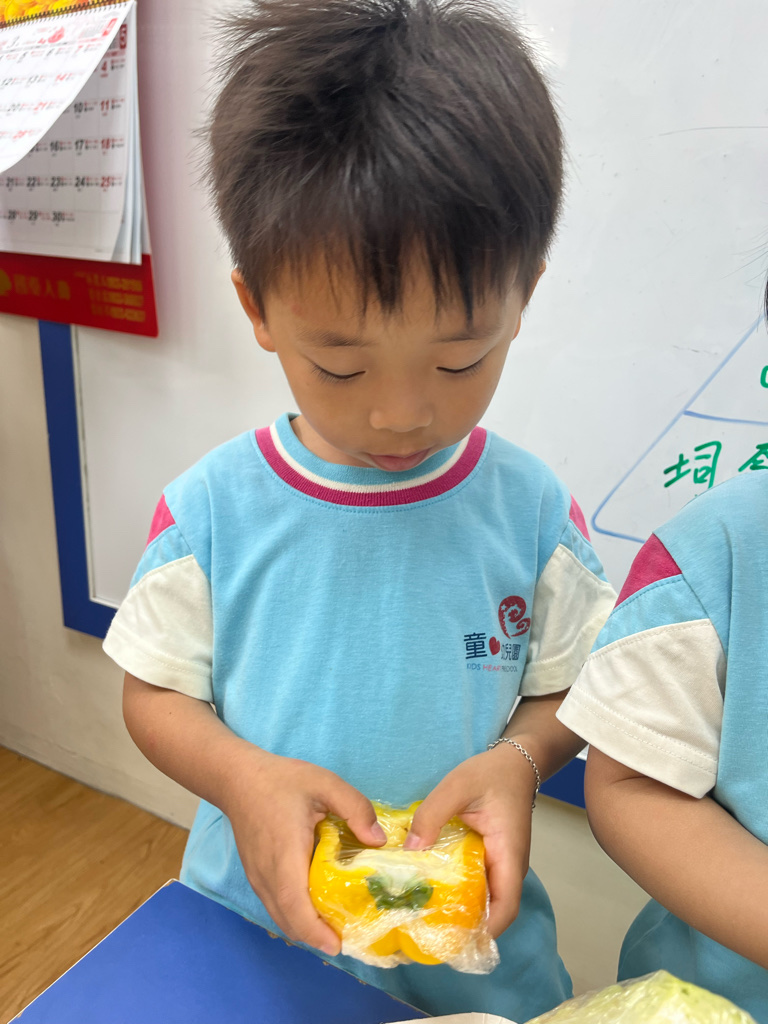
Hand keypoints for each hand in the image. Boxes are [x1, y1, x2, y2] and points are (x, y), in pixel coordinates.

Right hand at [223, 749, 385, 954]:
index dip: (314, 930)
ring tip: (334, 927)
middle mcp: (267, 872)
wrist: (238, 779)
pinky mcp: (255, 874)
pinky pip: (275, 905)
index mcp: (285, 853)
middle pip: (287, 919)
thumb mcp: (325, 783)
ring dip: (304, 928)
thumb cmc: (282, 781)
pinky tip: (314, 906)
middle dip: (315, 937)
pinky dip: (294, 915)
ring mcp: (257, 876)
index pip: (294, 903)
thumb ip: (355, 808)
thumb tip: (378, 841)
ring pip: (279, 916)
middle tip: (347, 938)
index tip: (337, 945)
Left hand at [403, 745, 536, 936]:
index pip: (506, 907)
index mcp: (509, 855)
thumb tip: (410, 851)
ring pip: (485, 899)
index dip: (485, 930)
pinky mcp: (490, 858)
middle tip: (426, 933)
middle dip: (465, 927)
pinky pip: (477, 883)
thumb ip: (432, 815)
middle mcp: (509, 866)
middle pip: (494, 911)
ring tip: (423, 917)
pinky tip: (431, 889)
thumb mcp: (457, 786)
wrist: (513, 762)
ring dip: (460, 911)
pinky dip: (458, 892)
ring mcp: (501, 864)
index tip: (453, 940)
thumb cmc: (490, 774)